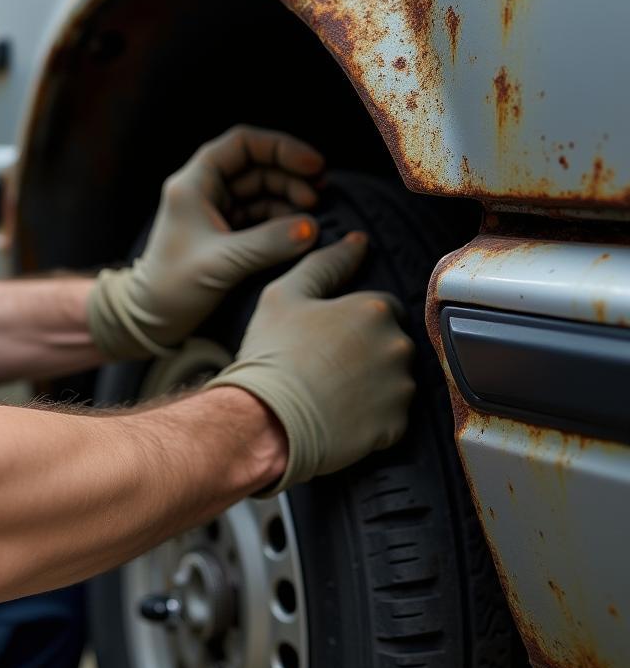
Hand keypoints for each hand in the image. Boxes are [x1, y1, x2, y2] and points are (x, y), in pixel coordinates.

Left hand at [87, 126, 324, 359]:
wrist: (151, 320)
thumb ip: (268, 242)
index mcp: (194, 183)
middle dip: (290, 175)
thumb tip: (310, 227)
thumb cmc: (173, 287)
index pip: (241, 144)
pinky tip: (301, 230)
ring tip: (314, 214)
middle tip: (320, 192)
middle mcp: (204, 191)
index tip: (312, 164)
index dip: (280, 147)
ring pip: (261, 190)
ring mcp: (215, 211)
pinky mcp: (225, 234)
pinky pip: (260, 216)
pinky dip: (282, 220)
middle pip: (256, 165)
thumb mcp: (223, 262)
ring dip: (290, 197)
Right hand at [205, 233, 414, 493]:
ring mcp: (401, 389)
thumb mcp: (285, 294)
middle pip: (391, 342)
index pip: (381, 306)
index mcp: (374, 309)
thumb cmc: (273, 353)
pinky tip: (342, 414)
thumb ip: (326, 263)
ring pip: (394, 378)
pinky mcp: (397, 427)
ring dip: (373, 382)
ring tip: (333, 390)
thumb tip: (358, 241)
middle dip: (367, 349)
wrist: (267, 419)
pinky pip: (392, 415)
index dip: (353, 319)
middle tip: (328, 362)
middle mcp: (397, 346)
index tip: (329, 334)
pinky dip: (373, 415)